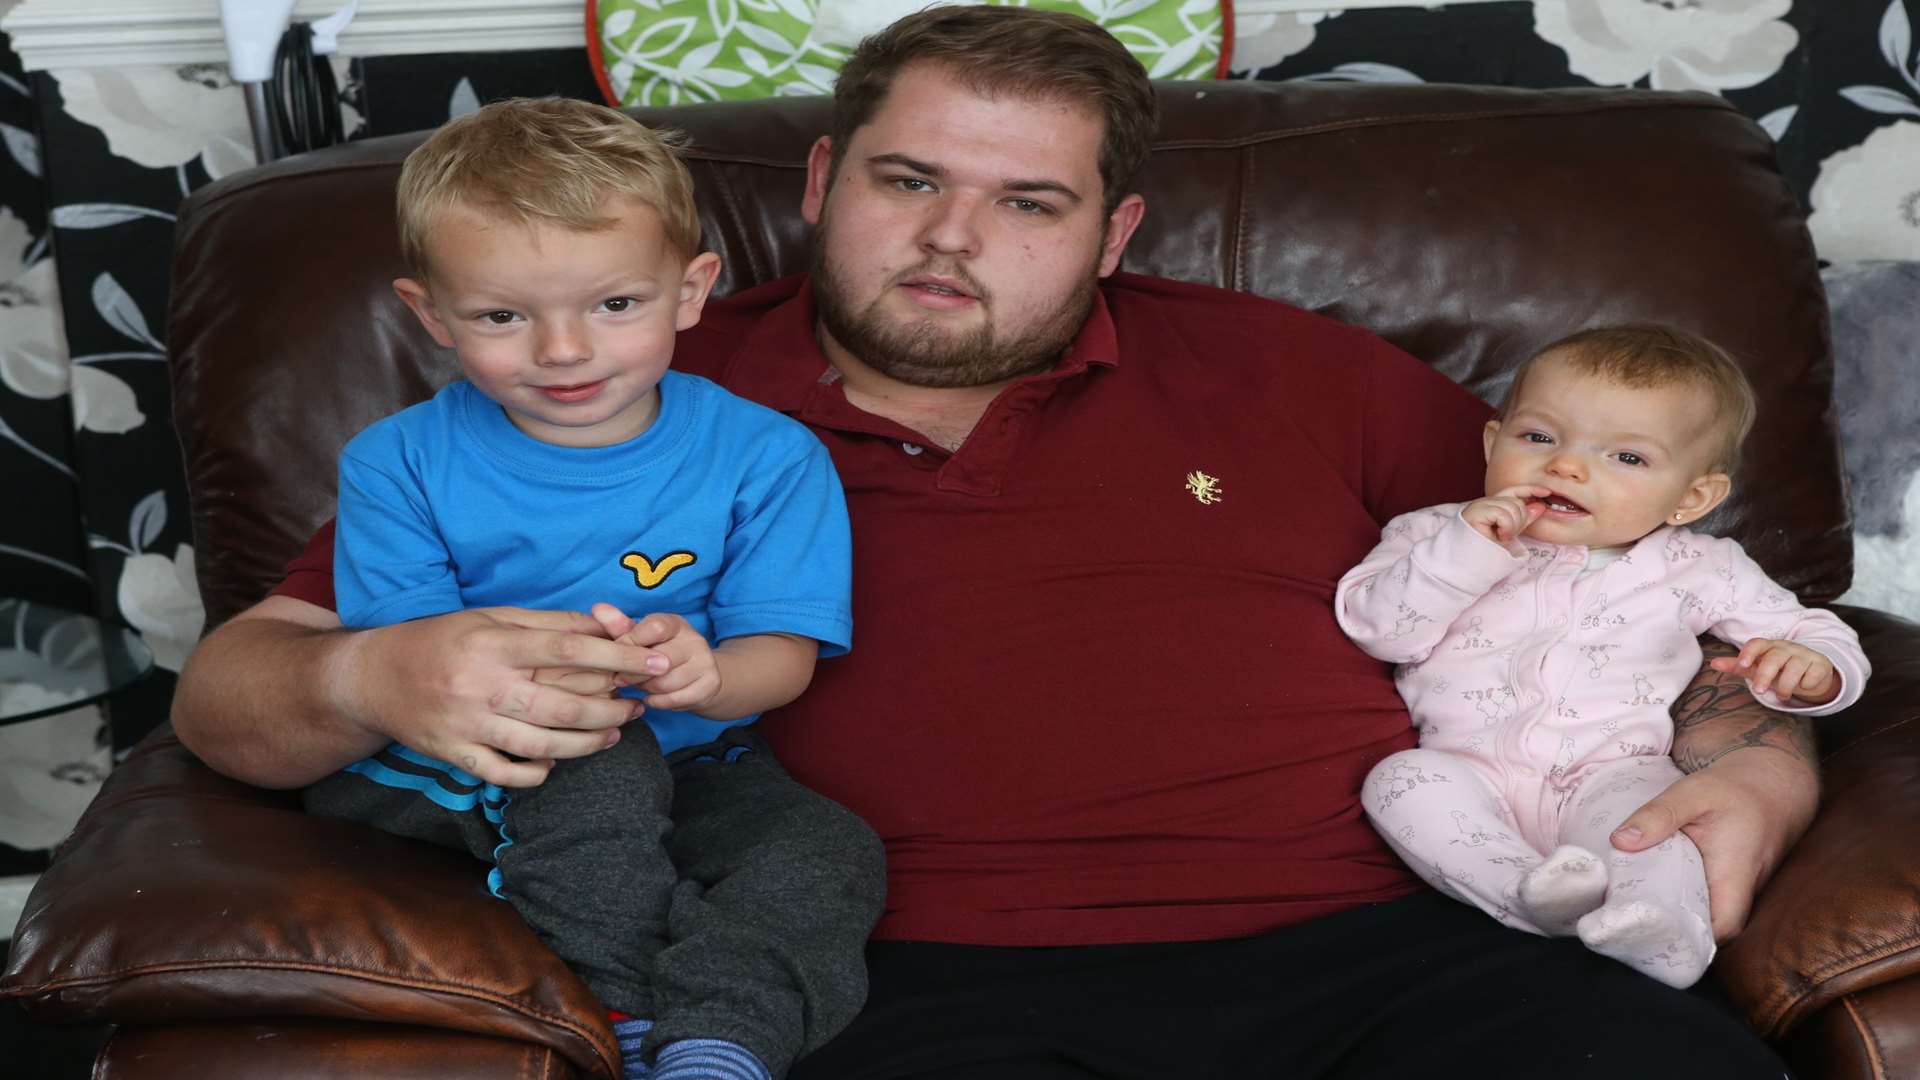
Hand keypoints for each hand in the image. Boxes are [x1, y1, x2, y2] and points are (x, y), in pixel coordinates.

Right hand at [334, 606, 669, 786]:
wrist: (372, 678)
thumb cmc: (442, 640)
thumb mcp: (491, 617)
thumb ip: (549, 623)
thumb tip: (607, 625)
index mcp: (494, 643)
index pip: (569, 651)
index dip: (618, 657)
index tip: (654, 663)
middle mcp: (482, 685)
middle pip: (563, 705)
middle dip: (612, 708)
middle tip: (640, 705)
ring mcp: (468, 724)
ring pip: (543, 743)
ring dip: (588, 742)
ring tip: (614, 734)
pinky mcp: (455, 755)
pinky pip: (506, 774)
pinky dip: (538, 771)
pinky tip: (559, 760)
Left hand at [590, 603, 722, 713]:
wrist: (699, 675)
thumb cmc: (660, 653)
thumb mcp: (640, 638)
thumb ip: (620, 626)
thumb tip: (598, 609)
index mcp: (675, 623)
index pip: (655, 628)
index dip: (631, 644)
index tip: (614, 656)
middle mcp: (695, 639)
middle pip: (658, 660)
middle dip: (634, 673)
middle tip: (623, 678)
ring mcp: (705, 662)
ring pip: (665, 682)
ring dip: (646, 689)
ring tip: (641, 685)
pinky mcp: (711, 684)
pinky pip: (674, 699)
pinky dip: (658, 702)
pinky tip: (653, 697)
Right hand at [1460, 485, 1550, 550]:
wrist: (1468, 565)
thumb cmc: (1486, 552)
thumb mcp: (1511, 534)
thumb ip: (1523, 520)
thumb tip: (1540, 506)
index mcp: (1493, 505)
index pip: (1515, 490)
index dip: (1531, 489)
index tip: (1547, 492)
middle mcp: (1485, 502)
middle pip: (1516, 502)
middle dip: (1520, 520)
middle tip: (1507, 535)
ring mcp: (1479, 505)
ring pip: (1512, 507)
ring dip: (1512, 527)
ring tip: (1501, 537)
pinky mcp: (1476, 512)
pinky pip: (1503, 514)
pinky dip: (1506, 527)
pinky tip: (1498, 536)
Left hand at [1608, 748, 1817, 939]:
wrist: (1771, 784)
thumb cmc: (1735, 789)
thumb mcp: (1692, 793)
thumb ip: (1657, 815)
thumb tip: (1620, 842)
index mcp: (1736, 873)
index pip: (1722, 927)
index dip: (1691, 939)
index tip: (1652, 937)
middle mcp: (1743, 890)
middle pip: (1713, 930)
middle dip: (1675, 936)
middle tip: (1631, 930)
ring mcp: (1740, 889)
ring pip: (1710, 917)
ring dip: (1677, 920)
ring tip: (1633, 919)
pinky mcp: (1731, 884)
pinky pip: (1709, 903)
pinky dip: (1682, 903)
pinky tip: (1651, 898)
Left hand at [1710, 638, 1838, 704]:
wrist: (1811, 670)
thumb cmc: (1779, 668)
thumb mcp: (1758, 667)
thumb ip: (1737, 666)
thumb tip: (1713, 663)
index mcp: (1769, 647)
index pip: (1757, 644)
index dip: (1749, 653)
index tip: (1742, 665)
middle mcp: (1786, 648)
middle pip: (1774, 658)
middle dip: (1765, 675)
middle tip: (1759, 691)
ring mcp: (1805, 655)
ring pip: (1795, 667)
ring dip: (1786, 685)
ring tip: (1781, 696)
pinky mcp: (1820, 665)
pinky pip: (1813, 674)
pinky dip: (1807, 684)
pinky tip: (1804, 687)